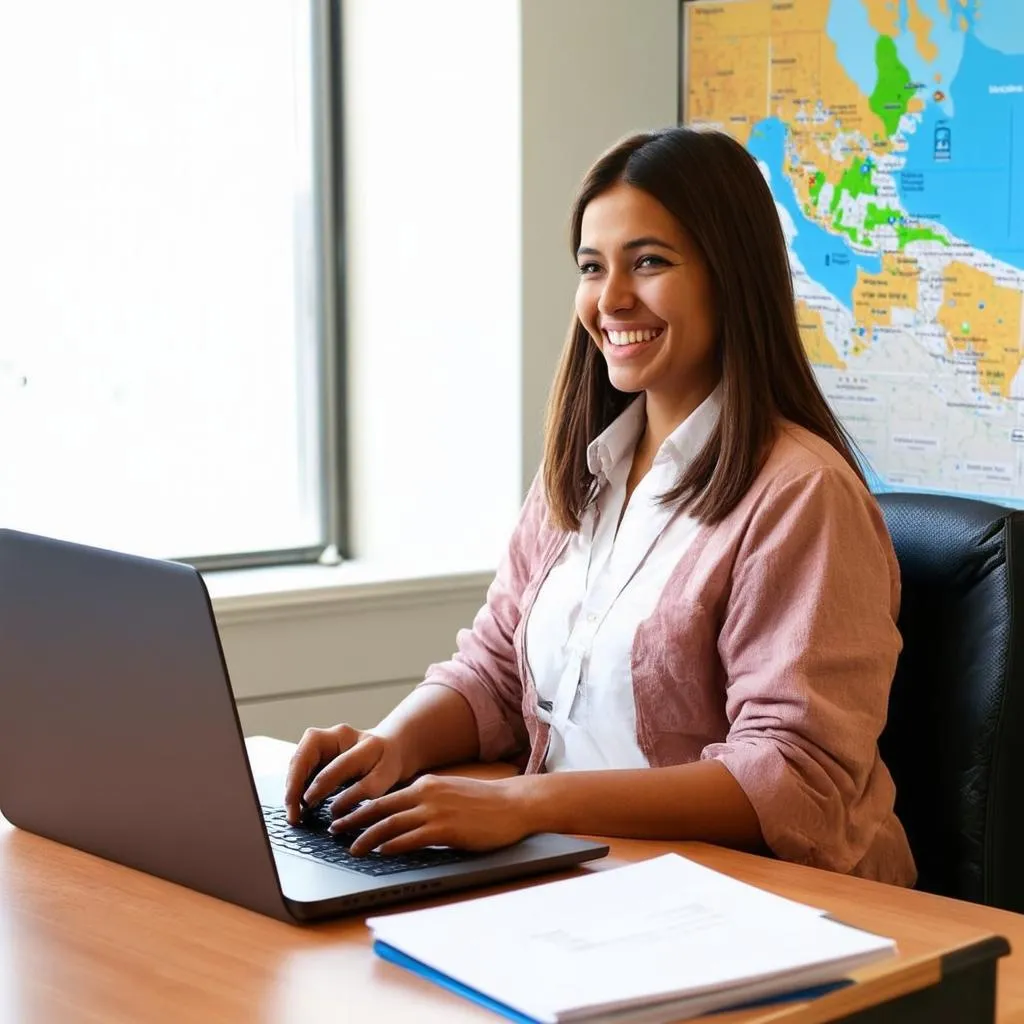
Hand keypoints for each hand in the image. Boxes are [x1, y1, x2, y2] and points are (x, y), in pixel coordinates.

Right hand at [283, 724, 405, 824]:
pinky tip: (296, 804)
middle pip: (304, 756)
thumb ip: (365, 789)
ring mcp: (323, 742)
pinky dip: (296, 786)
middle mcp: (334, 736)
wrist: (390, 748)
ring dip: (291, 786)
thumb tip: (334, 809)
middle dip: (294, 784)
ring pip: (298, 761)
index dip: (320, 785)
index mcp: (354, 739)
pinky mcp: (317, 753)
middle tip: (292, 813)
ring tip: (292, 812)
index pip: (333, 763)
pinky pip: (300, 768)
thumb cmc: (389, 762)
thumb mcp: (386, 775)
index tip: (309, 804)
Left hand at [329, 774, 532, 855]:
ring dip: (366, 836)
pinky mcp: (445, 829)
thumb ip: (427, 801)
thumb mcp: (450, 793)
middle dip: (353, 820)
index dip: (360, 807)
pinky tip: (380, 851)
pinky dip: (392, 845)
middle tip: (334, 830)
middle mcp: (426, 793)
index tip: (343, 815)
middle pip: (380, 808)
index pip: (385, 796)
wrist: (513, 804)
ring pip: (390, 824)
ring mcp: (434, 810)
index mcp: (426, 784)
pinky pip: (410, 838)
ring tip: (351, 847)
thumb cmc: (485, 803)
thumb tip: (404, 816)